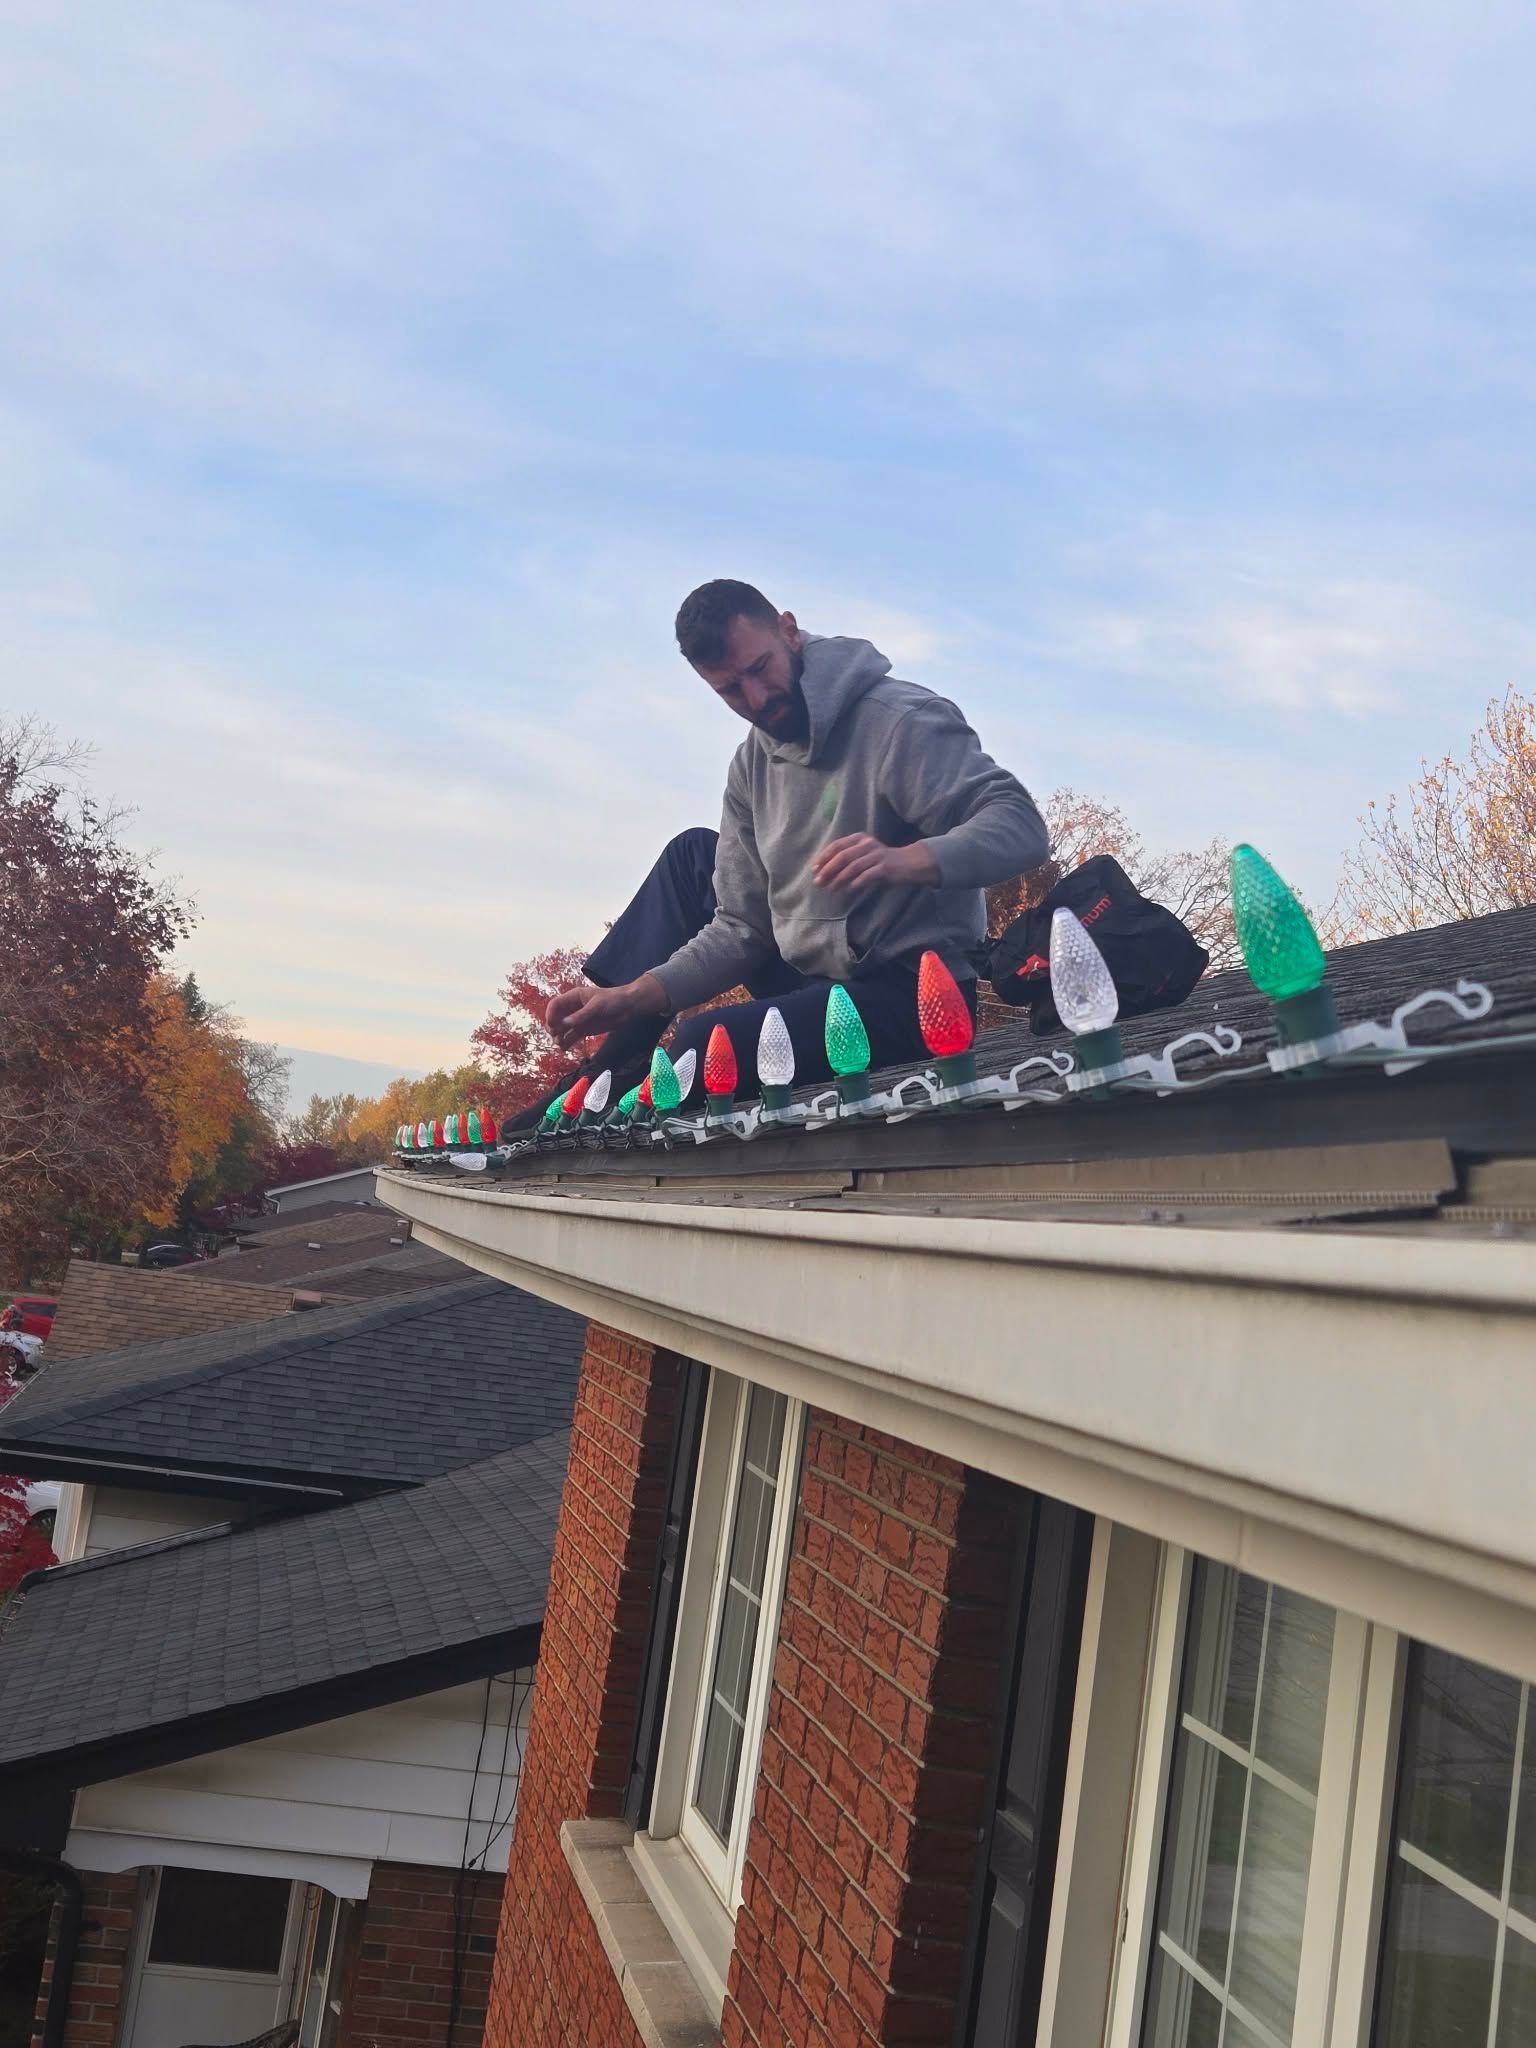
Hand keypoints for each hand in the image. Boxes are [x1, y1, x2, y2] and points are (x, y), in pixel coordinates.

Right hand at [546, 973, 669, 1050]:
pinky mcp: (584, 1029)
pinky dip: (567, 1042)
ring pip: (562, 1029)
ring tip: (560, 1044)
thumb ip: (580, 1016)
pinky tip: (564, 1048)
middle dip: (553, 1027)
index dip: (550, 1014)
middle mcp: (573, 1008)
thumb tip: (563, 1024)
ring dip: (559, 1036)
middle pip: (556, 1018)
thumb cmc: (612, 1000)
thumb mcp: (596, 1006)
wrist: (628, 1007)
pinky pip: (571, 1036)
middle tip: (556, 1036)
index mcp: (573, 997)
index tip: (552, 1026)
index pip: (555, 1005)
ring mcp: (578, 1019)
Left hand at [812, 835, 939, 895]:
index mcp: (859, 839)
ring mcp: (876, 855)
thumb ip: (847, 860)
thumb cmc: (881, 862)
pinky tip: (848, 890)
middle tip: (818, 881)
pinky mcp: (884, 867)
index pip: (837, 846)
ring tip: (831, 888)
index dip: (824, 857)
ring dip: (839, 879)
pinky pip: (866, 876)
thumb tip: (824, 873)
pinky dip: (855, 884)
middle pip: (842, 856)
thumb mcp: (863, 856)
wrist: (908, 863)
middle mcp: (867, 844)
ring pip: (852, 867)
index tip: (814, 869)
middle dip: (828, 870)